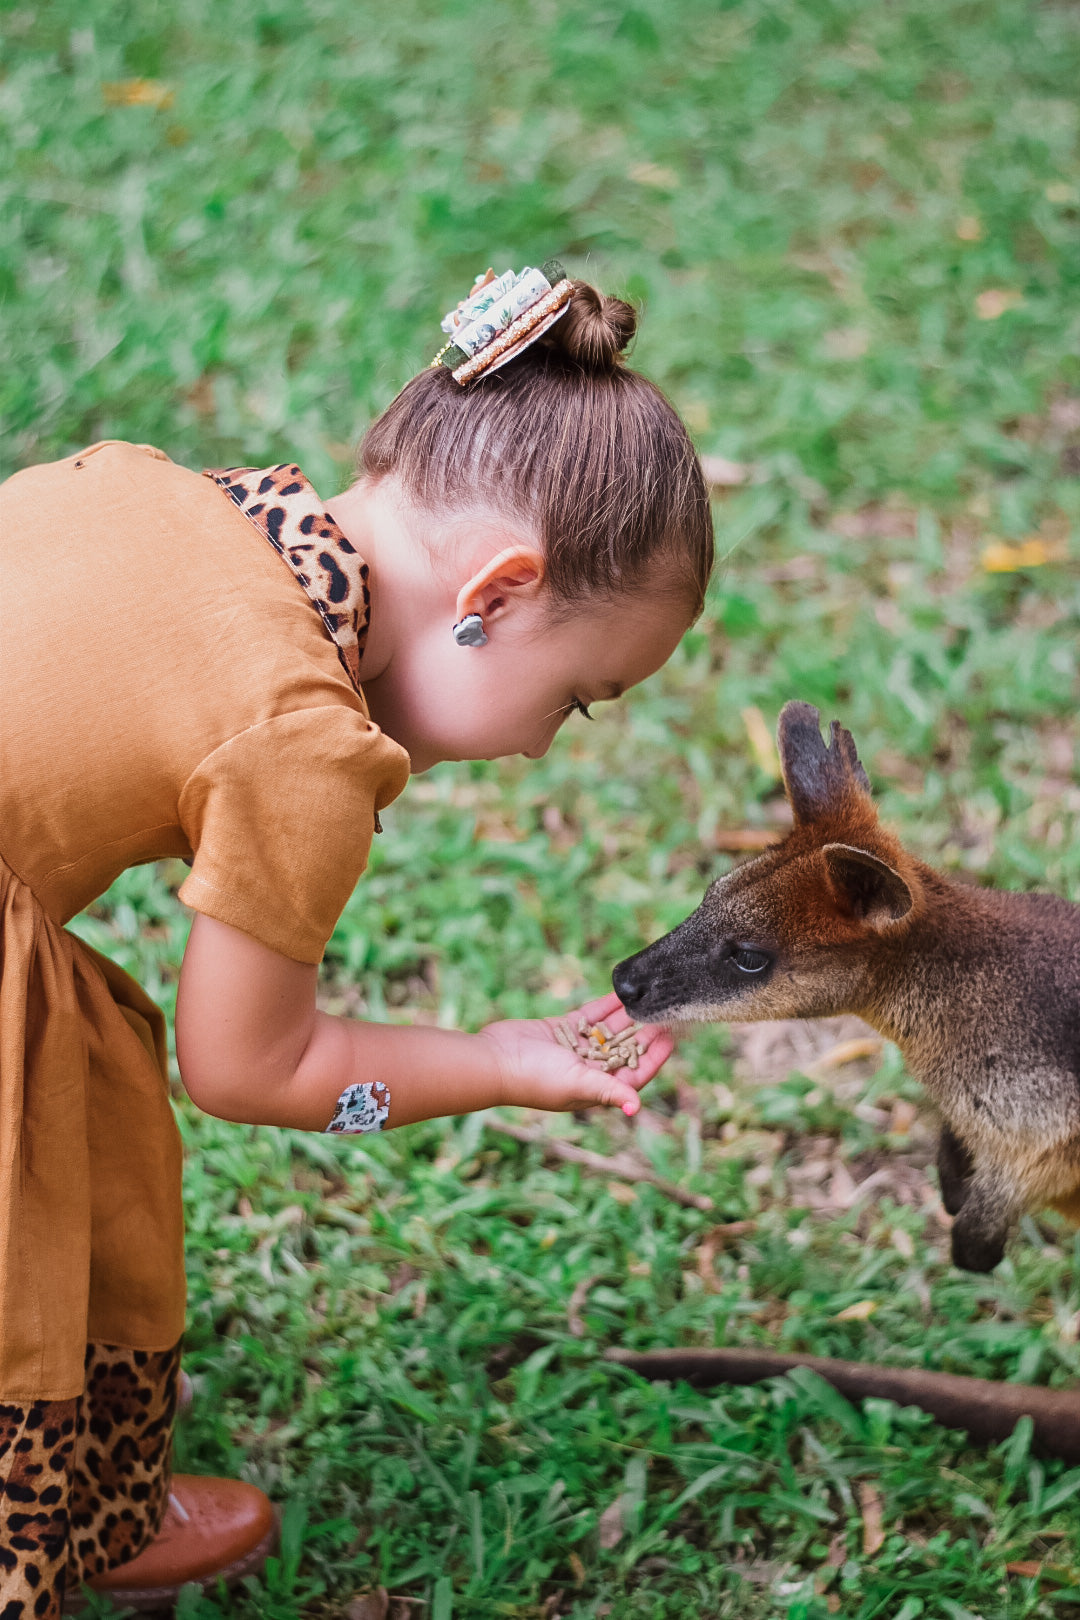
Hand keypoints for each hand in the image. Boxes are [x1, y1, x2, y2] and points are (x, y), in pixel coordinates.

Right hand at [479, 991, 673, 1116]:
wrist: (495, 1060)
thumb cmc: (536, 1080)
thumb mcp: (578, 1084)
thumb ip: (609, 1091)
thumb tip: (636, 1109)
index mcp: (597, 1087)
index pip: (635, 1073)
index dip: (655, 1057)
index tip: (672, 1037)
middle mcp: (589, 1069)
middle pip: (626, 1049)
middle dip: (644, 1033)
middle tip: (665, 1012)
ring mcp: (576, 1048)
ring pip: (610, 1030)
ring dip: (628, 1017)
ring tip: (649, 998)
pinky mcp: (562, 1029)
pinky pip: (590, 1016)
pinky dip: (605, 1006)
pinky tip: (622, 994)